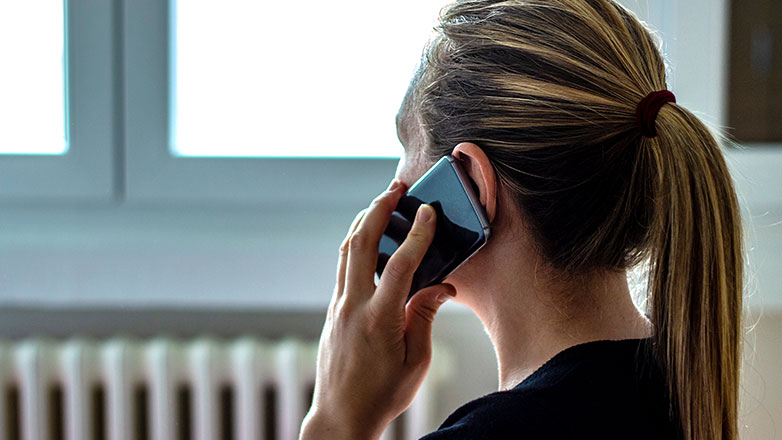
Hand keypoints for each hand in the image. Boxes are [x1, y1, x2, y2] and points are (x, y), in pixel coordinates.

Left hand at [300, 179, 455, 439]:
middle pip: (360, 244)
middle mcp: (353, 307)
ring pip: (346, 252)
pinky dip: (355, 245)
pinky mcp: (333, 312)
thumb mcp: (416, 361)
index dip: (418, 235)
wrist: (341, 416)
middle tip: (394, 188)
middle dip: (378, 210)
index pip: (400, 265)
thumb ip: (425, 317)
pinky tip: (368, 239)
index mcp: (379, 320)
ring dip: (363, 222)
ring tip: (381, 204)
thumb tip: (440, 287)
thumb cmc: (383, 394)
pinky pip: (343, 267)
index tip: (428, 212)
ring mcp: (338, 307)